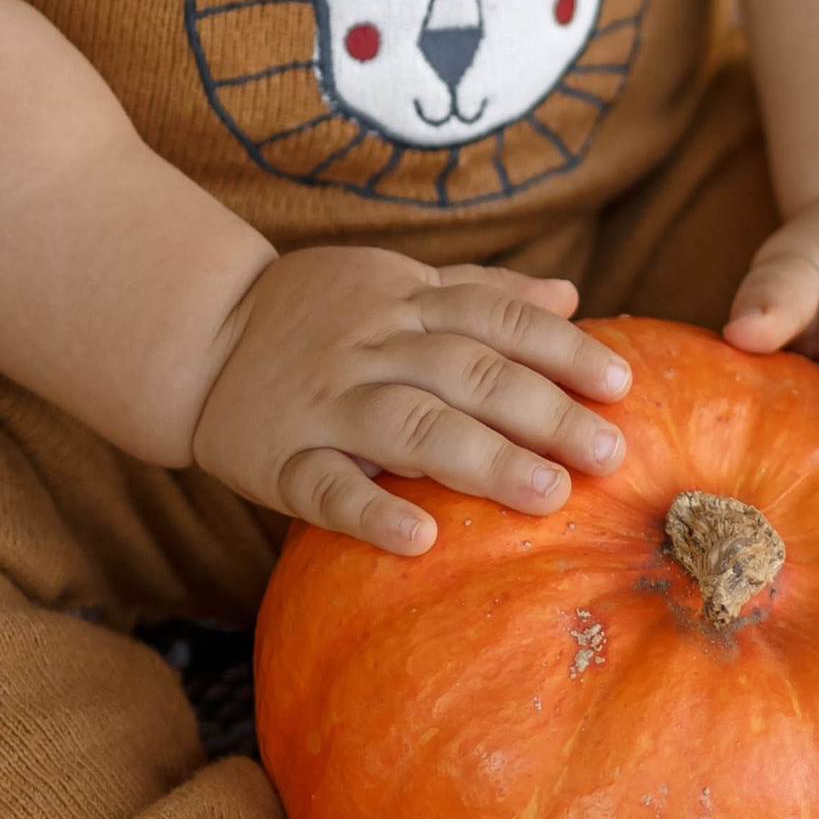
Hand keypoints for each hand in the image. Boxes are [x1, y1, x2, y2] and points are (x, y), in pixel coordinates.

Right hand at [191, 246, 632, 556]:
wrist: (198, 334)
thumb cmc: (316, 313)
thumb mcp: (394, 282)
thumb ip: (480, 291)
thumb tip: (569, 295)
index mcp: (406, 303)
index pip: (497, 320)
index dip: (561, 350)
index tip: (621, 385)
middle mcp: (372, 348)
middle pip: (468, 373)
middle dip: (542, 412)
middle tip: (607, 454)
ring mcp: (324, 404)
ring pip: (410, 426)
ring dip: (482, 459)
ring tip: (548, 495)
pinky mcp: (277, 458)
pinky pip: (325, 486)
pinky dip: (370, 509)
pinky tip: (419, 537)